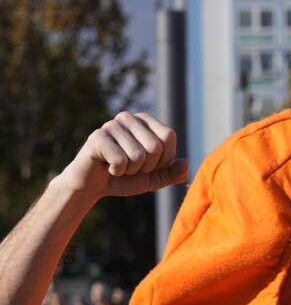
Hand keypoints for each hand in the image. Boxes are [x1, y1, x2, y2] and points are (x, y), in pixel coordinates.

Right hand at [55, 112, 188, 200]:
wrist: (91, 186)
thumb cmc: (124, 178)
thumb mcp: (154, 178)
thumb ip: (172, 173)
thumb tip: (186, 164)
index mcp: (145, 121)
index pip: (169, 136)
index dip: (164, 158)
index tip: (149, 165)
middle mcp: (128, 118)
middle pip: (156, 146)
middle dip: (147, 167)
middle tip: (130, 167)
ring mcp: (111, 125)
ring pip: (139, 156)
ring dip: (130, 170)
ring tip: (118, 167)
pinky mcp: (97, 137)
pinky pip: (121, 160)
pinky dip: (116, 171)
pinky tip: (107, 167)